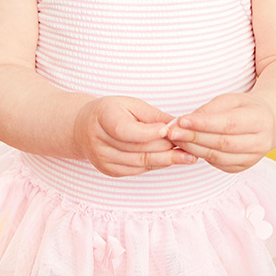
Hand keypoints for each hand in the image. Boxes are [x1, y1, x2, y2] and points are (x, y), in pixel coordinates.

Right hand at [74, 96, 197, 176]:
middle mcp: (98, 142)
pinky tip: (173, 161)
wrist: (84, 128)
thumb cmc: (112, 111)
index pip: (125, 130)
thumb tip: (178, 125)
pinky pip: (138, 170)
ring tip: (189, 156)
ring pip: (140, 162)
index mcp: (103, 118)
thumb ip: (153, 116)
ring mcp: (102, 159)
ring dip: (167, 160)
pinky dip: (157, 165)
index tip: (169, 131)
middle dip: (166, 147)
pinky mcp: (110, 171)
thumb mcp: (131, 104)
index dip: (148, 132)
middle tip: (191, 145)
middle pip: (137, 149)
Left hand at [167, 93, 275, 173]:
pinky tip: (187, 148)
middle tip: (172, 132)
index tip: (181, 120)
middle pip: (222, 143)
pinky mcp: (242, 167)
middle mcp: (260, 142)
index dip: (203, 124)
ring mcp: (252, 158)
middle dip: (194, 137)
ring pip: (218, 157)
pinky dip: (200, 156)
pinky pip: (218, 164)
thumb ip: (209, 110)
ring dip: (193, 149)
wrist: (266, 123)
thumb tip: (184, 122)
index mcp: (260, 120)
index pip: (228, 124)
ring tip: (176, 139)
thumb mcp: (230, 100)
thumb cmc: (244, 108)